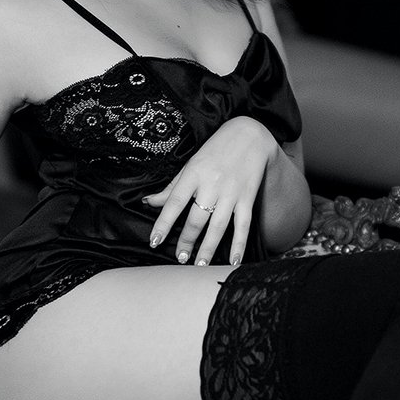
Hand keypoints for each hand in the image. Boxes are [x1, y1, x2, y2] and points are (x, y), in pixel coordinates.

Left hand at [145, 117, 278, 265]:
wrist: (250, 135)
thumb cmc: (216, 151)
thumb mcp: (191, 164)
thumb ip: (172, 187)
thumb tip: (149, 203)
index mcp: (194, 173)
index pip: (174, 201)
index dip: (164, 223)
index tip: (155, 240)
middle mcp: (212, 184)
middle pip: (197, 218)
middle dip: (187, 240)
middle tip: (179, 258)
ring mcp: (231, 192)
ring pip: (219, 225)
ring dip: (209, 247)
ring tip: (200, 265)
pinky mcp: (248, 198)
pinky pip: (243, 225)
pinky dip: (239, 244)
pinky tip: (233, 261)